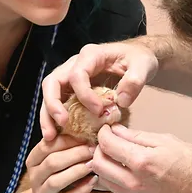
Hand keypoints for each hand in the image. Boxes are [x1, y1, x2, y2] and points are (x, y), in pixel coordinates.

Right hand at [24, 136, 97, 192]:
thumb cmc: (53, 180)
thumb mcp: (54, 164)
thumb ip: (63, 149)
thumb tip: (87, 130)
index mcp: (33, 161)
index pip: (46, 146)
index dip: (66, 140)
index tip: (85, 137)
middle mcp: (34, 177)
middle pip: (52, 162)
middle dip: (74, 154)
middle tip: (93, 149)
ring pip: (56, 181)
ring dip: (76, 171)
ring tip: (93, 164)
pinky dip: (80, 191)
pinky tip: (93, 182)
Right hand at [40, 41, 158, 139]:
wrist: (138, 57)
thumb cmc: (139, 59)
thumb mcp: (144, 65)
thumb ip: (135, 81)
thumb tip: (120, 101)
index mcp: (91, 55)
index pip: (77, 74)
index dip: (84, 94)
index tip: (99, 111)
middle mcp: (75, 64)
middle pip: (53, 82)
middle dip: (53, 104)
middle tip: (61, 124)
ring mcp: (71, 76)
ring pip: (51, 93)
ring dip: (48, 115)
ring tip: (50, 137)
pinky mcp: (74, 88)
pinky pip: (60, 102)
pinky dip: (56, 118)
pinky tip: (60, 135)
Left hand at [90, 124, 191, 192]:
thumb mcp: (167, 141)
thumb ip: (137, 136)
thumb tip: (116, 130)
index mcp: (142, 162)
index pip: (107, 144)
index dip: (103, 133)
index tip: (107, 128)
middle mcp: (133, 182)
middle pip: (97, 163)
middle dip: (98, 149)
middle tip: (107, 141)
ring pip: (100, 180)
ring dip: (98, 166)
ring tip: (107, 155)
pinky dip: (99, 188)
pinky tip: (98, 179)